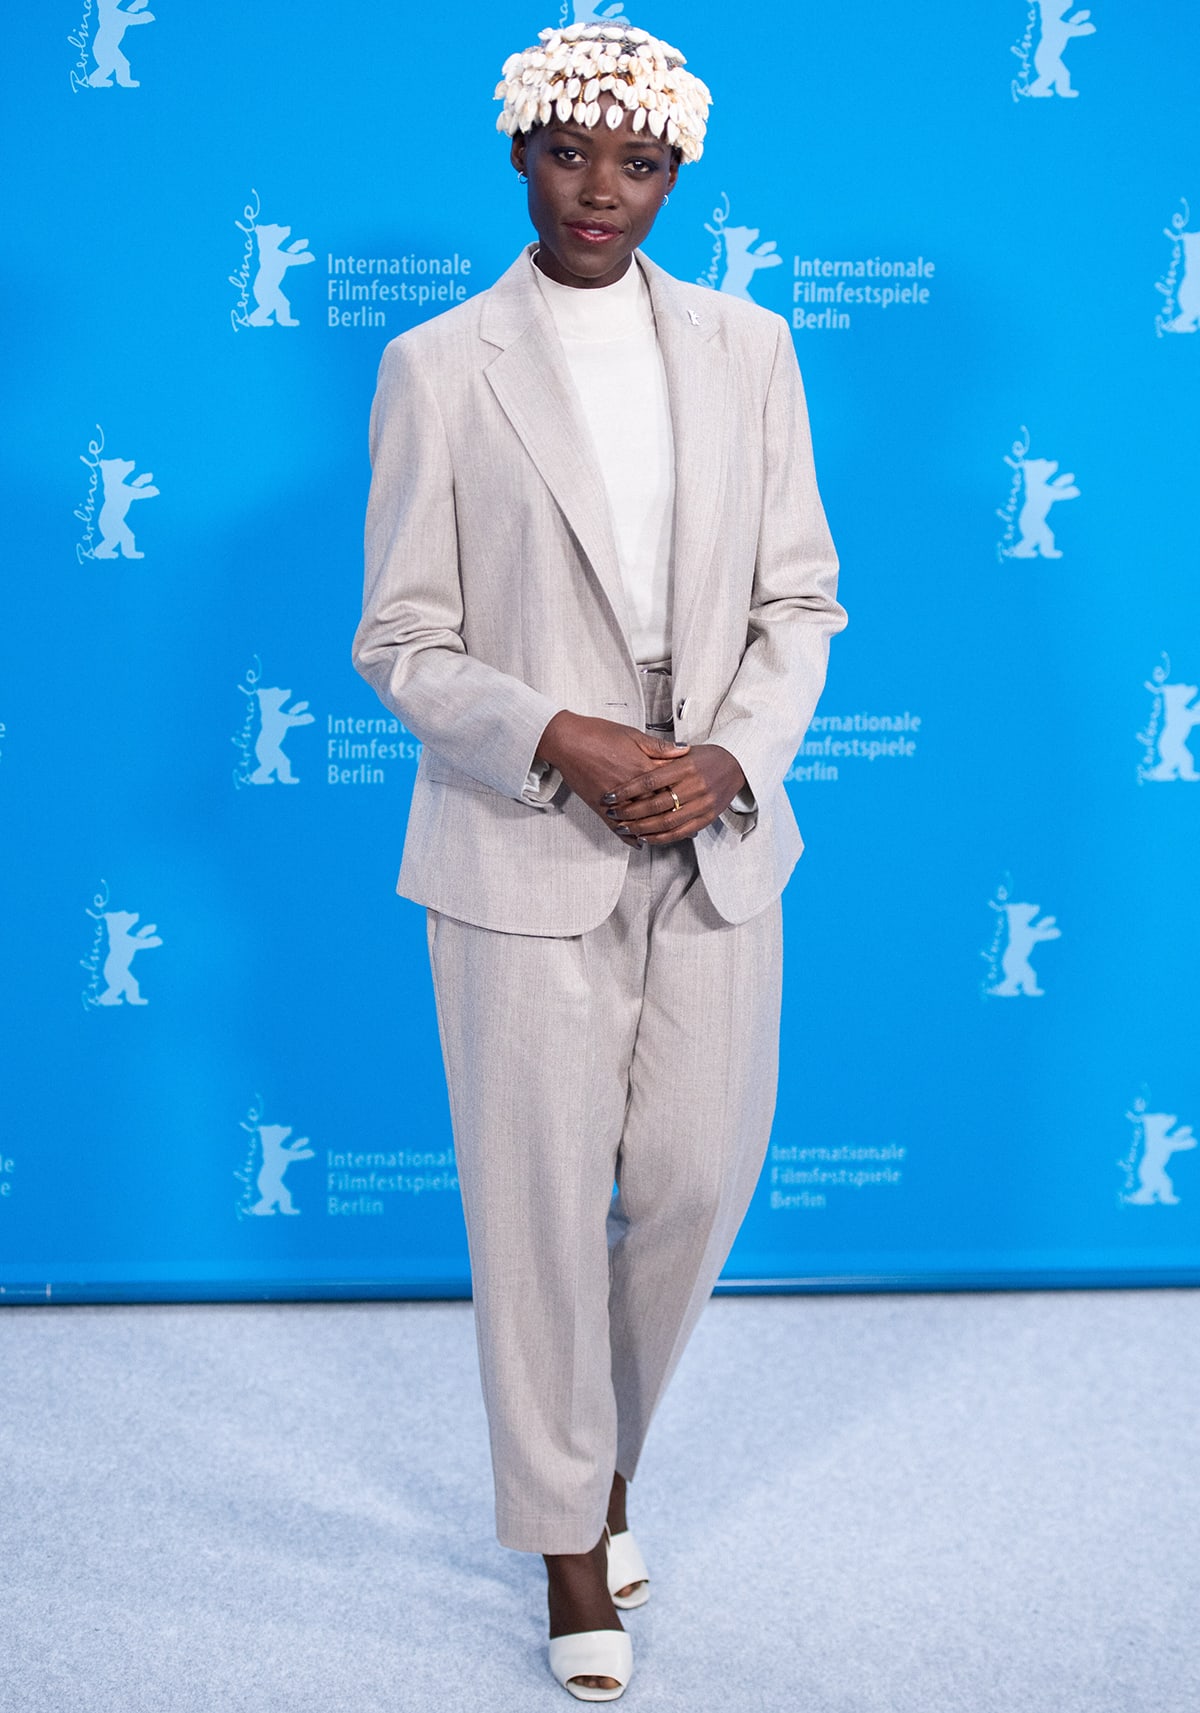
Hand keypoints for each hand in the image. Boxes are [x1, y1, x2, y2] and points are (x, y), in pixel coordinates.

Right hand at [536, 711, 687, 843]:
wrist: (567, 741)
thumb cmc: (597, 734)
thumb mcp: (633, 734)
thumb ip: (659, 747)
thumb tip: (684, 750)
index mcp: (643, 767)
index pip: (671, 785)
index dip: (685, 794)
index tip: (699, 801)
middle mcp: (632, 787)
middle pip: (658, 807)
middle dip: (675, 817)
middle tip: (691, 827)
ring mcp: (615, 800)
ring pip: (639, 821)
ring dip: (654, 831)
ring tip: (670, 837)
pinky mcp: (600, 807)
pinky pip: (616, 827)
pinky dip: (628, 837)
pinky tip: (638, 843)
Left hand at [601, 744, 746, 843]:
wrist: (738, 765)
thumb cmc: (707, 757)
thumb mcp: (685, 751)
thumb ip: (662, 756)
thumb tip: (635, 760)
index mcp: (686, 766)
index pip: (649, 780)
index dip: (626, 791)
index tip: (610, 796)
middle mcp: (695, 786)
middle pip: (655, 804)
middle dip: (630, 812)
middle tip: (613, 814)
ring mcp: (703, 804)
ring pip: (666, 821)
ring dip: (642, 828)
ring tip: (625, 828)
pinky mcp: (708, 817)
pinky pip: (681, 832)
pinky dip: (661, 837)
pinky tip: (646, 837)